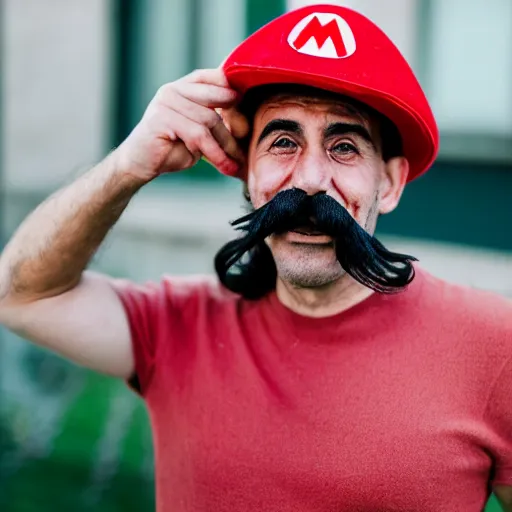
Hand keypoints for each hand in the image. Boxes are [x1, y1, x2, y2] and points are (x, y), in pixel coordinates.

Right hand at [114, 68, 247, 182]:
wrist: (140, 164)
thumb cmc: (172, 148)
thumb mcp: (199, 132)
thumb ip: (216, 122)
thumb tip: (245, 126)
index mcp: (183, 88)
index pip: (213, 77)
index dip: (232, 88)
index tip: (248, 102)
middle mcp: (173, 90)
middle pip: (218, 100)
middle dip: (234, 124)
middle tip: (245, 144)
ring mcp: (166, 102)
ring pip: (210, 120)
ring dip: (226, 146)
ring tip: (234, 163)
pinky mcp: (162, 118)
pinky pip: (198, 135)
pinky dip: (215, 153)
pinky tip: (224, 166)